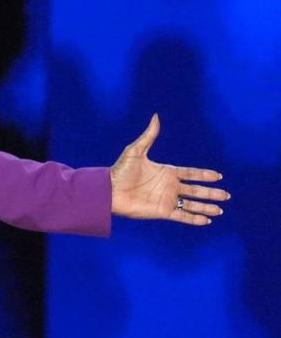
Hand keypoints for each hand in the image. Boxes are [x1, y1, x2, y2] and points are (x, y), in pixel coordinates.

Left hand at [109, 114, 228, 225]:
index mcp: (166, 172)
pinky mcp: (162, 211)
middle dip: (211, 193)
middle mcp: (169, 186)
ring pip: (192, 205)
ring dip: (206, 207)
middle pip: (196, 190)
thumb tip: (155, 116)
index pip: (191, 173)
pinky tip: (206, 221)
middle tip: (227, 195)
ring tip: (220, 210)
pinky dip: (194, 219)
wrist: (109, 191)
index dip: (204, 175)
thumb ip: (149, 136)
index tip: (218, 176)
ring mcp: (167, 199)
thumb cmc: (120, 171)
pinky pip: (182, 216)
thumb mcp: (135, 150)